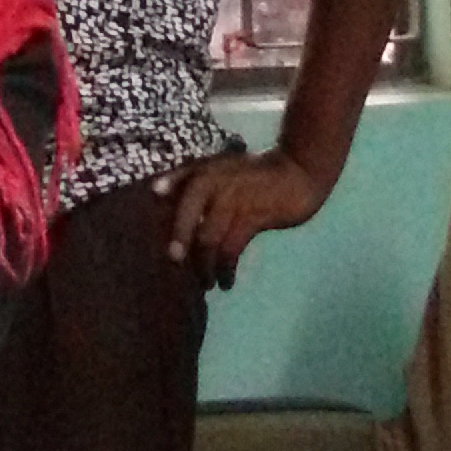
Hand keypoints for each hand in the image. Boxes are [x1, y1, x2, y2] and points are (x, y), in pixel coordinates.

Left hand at [158, 148, 328, 287]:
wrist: (295, 171)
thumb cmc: (251, 173)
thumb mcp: (218, 167)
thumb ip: (186, 177)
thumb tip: (154, 191)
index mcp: (202, 174)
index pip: (175, 200)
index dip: (165, 224)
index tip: (159, 245)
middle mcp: (213, 186)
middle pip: (189, 224)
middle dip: (182, 250)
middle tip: (178, 271)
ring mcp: (233, 202)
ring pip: (208, 241)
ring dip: (204, 267)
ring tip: (205, 284)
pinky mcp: (253, 218)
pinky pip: (231, 249)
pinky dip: (226, 269)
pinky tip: (226, 281)